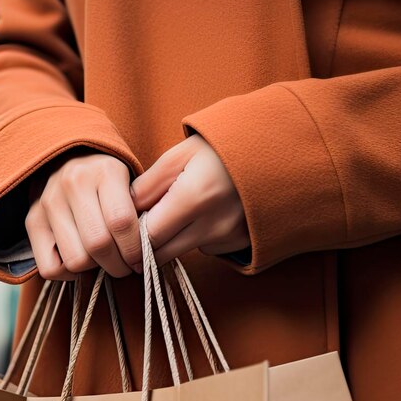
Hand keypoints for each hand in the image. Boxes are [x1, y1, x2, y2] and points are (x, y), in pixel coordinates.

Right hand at [25, 152, 139, 280]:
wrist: (69, 156)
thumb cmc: (109, 179)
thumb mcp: (131, 182)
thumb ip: (141, 211)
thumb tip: (149, 252)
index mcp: (104, 171)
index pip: (121, 222)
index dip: (135, 249)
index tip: (141, 259)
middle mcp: (72, 183)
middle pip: (98, 245)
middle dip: (118, 265)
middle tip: (126, 266)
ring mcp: (48, 202)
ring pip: (75, 260)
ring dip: (94, 270)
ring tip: (103, 261)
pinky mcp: (31, 220)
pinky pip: (50, 268)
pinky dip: (68, 274)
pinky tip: (80, 261)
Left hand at [129, 134, 248, 266]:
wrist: (275, 150)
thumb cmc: (221, 148)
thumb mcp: (180, 155)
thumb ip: (148, 185)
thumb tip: (125, 212)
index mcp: (195, 197)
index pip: (148, 236)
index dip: (132, 235)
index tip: (125, 228)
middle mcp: (215, 224)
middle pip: (163, 253)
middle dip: (147, 243)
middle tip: (144, 223)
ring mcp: (231, 237)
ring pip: (182, 252)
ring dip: (172, 239)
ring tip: (180, 209)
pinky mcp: (241, 242)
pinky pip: (205, 247)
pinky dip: (196, 236)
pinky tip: (206, 213)